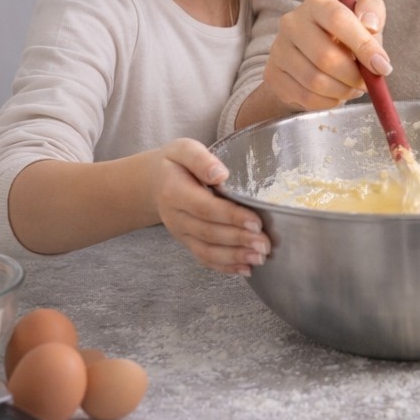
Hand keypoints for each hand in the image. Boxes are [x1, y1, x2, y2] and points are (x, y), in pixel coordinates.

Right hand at [149, 139, 270, 275]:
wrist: (154, 182)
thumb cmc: (175, 163)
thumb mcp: (183, 149)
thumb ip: (201, 160)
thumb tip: (221, 174)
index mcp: (174, 192)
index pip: (205, 208)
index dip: (231, 217)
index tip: (256, 222)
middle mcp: (175, 217)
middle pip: (209, 233)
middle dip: (239, 240)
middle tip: (265, 244)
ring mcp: (180, 233)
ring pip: (207, 251)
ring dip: (235, 257)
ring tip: (260, 258)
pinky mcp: (187, 242)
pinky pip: (204, 258)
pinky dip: (225, 267)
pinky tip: (245, 269)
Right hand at [260, 0, 389, 111]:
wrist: (310, 56)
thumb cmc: (344, 35)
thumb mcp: (363, 18)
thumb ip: (372, 13)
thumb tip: (370, 25)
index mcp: (316, 4)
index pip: (339, 20)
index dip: (363, 45)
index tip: (383, 66)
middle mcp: (292, 23)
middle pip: (326, 57)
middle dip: (354, 76)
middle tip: (367, 83)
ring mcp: (278, 49)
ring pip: (315, 81)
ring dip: (343, 91)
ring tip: (353, 88)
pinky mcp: (273, 75)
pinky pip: (306, 97)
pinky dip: (328, 102)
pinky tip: (336, 94)